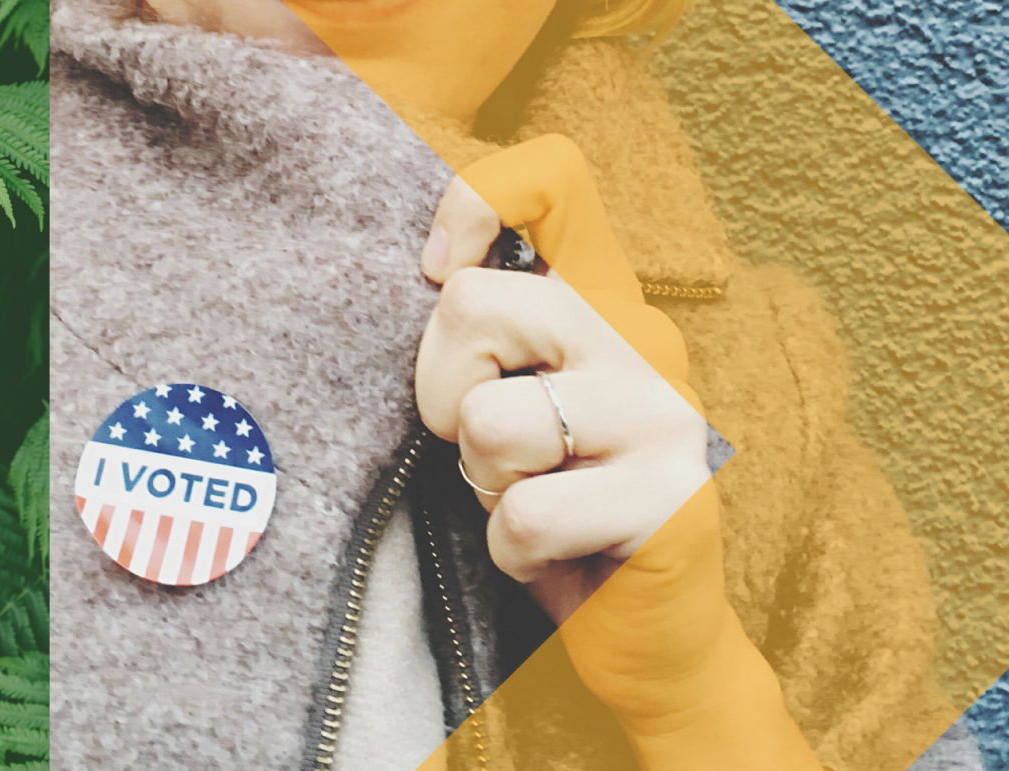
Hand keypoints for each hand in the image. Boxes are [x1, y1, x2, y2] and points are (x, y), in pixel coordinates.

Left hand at [414, 135, 818, 767]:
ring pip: (487, 425)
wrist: (651, 634)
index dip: (471, 201)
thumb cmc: (558, 508)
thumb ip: (489, 335)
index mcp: (603, 302)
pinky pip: (525, 517)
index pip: (552, 178)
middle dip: (441, 395)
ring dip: (483, 486)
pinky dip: (511, 552)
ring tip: (532, 501)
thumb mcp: (514, 403)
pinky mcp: (675, 502)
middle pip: (471, 303)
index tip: (437, 273)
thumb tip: (429, 277)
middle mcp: (644, 338)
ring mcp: (668, 416)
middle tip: (484, 447)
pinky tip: (556, 556)